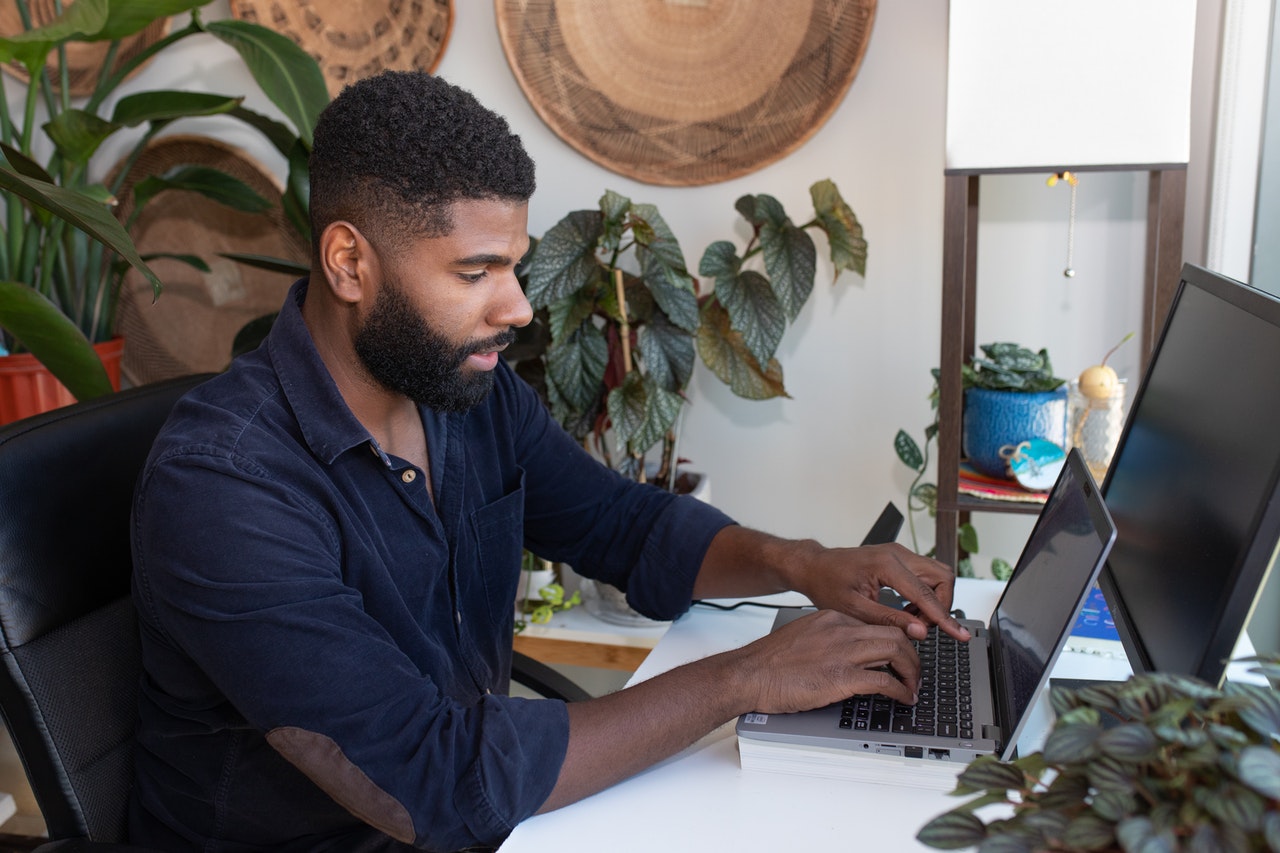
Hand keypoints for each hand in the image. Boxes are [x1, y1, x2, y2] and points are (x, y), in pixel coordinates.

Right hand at [729, 609, 920, 712]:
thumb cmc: (770, 662)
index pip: (877, 624)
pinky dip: (900, 691)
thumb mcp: (805, 637)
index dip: (896, 643)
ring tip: (913, 687)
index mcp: (833, 618)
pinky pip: (885, 681)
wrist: (749, 674)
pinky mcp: (841, 677)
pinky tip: (902, 699)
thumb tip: (851, 657)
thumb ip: (829, 641)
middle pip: (895, 633)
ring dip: (912, 672)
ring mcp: (842, 652)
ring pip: (897, 651)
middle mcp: (842, 629)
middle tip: (914, 674)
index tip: (901, 657)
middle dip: (912, 656)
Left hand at [796, 543, 969, 642]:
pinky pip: (927, 575)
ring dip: (933, 600)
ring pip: (938, 575)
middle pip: (942, 577)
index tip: (959, 634)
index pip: (926, 593)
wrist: (815, 567)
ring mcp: (900, 553)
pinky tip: (906, 609)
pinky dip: (925, 594)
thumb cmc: (827, 585)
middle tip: (919, 625)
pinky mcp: (900, 558)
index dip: (944, 617)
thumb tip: (919, 632)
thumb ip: (889, 620)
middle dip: (939, 605)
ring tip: (911, 618)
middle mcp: (897, 554)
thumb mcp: (854, 610)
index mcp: (886, 564)